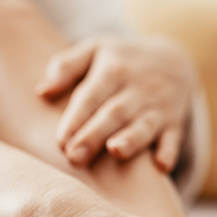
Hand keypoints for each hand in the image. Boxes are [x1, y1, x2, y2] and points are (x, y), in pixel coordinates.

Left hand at [37, 36, 196, 172]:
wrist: (174, 58)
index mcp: (114, 68)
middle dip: (95, 134)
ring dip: (132, 139)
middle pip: (115, 112)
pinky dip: (169, 151)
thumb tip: (42, 92)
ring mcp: (159, 105)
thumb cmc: (122, 59)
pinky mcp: (175, 121)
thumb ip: (66, 66)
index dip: (76, 117)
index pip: (92, 95)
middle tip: (75, 157)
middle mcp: (138, 87)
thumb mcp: (96, 49)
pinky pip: (174, 137)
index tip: (60, 140)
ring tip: (116, 151)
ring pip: (144, 124)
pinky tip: (161, 167)